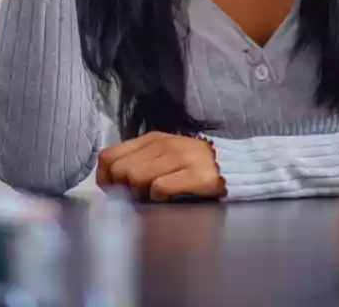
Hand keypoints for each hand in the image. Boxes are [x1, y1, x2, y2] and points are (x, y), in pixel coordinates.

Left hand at [96, 132, 225, 201]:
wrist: (233, 166)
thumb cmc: (191, 165)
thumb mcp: (162, 155)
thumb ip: (138, 162)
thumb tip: (110, 182)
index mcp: (151, 139)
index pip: (108, 156)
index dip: (105, 177)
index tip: (115, 191)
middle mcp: (164, 144)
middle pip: (120, 170)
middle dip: (123, 188)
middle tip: (137, 197)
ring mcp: (181, 158)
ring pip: (137, 177)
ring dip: (140, 194)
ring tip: (153, 197)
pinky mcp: (196, 175)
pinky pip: (160, 188)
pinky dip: (159, 198)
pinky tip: (168, 199)